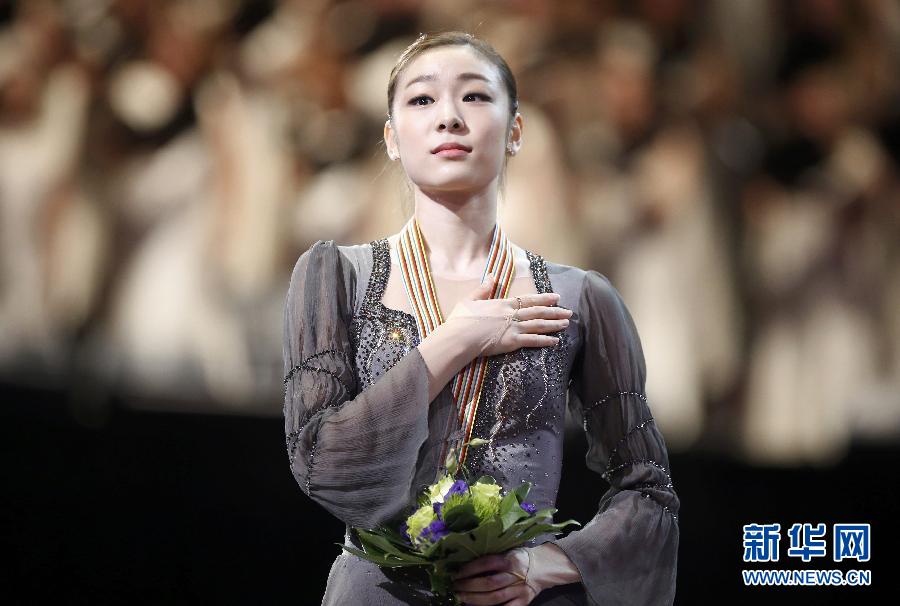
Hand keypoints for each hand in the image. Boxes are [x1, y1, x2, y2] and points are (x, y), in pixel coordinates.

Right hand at [445, 274, 571, 357]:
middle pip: (538, 312)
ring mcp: (513, 328)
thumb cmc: (461, 319)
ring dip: (554, 324)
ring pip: (539, 324)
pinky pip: (532, 340)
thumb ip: (483, 288)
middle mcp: (511, 314)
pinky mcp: (512, 342)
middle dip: (555, 311)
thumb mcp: (470, 299)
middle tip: (568, 311)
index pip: (528, 299)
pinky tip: (555, 341)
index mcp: (503, 303)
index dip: (543, 298)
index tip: (556, 297)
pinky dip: (545, 340)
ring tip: (566, 323)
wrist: (459, 337)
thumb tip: (491, 275)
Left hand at [451, 548, 540, 605]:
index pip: (486, 563)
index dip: (469, 569)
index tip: (456, 574)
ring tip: (461, 597)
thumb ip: (491, 557)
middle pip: (489, 583)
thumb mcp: (507, 552)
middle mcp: (515, 574)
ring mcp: (519, 590)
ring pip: (495, 598)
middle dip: (469, 586)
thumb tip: (465, 563)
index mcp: (509, 559)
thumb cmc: (518, 558)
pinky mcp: (524, 601)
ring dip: (475, 599)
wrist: (542, 567)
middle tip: (455, 587)